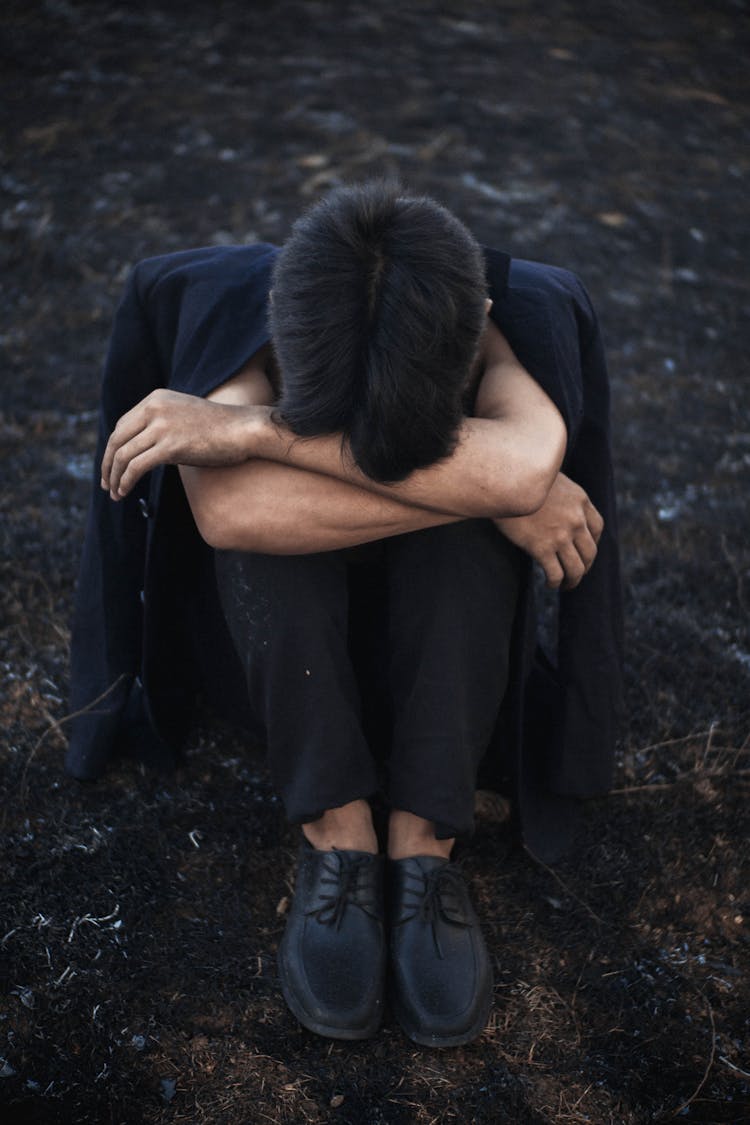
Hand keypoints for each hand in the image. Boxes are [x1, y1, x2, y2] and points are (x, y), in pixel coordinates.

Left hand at [100, 388, 266, 499]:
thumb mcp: (184, 418)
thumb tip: (145, 452)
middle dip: (107, 465)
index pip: (121, 426)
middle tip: (107, 485)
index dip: (112, 449)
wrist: (244, 430)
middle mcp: (154, 409)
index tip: (111, 468)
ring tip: (115, 494)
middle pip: (116, 439)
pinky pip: (136, 466)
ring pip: (123, 455)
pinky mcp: (170, 446)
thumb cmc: (220, 429)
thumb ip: (162, 427)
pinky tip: (124, 492)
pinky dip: (126, 481)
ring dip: (115, 477)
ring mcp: (161, 426)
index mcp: (155, 399)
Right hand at [494, 473, 603, 589]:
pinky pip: (556, 573)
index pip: (597, 527)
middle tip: (577, 573)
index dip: (593, 542)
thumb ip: (559, 495)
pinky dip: (555, 582)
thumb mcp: (549, 479)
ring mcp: (561, 535)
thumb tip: (553, 507)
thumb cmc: (519, 477)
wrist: (503, 482)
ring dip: (573, 581)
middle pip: (590, 552)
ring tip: (566, 586)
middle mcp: (576, 520)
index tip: (585, 550)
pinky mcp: (542, 548)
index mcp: (580, 500)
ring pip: (576, 568)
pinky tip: (549, 584)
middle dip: (585, 566)